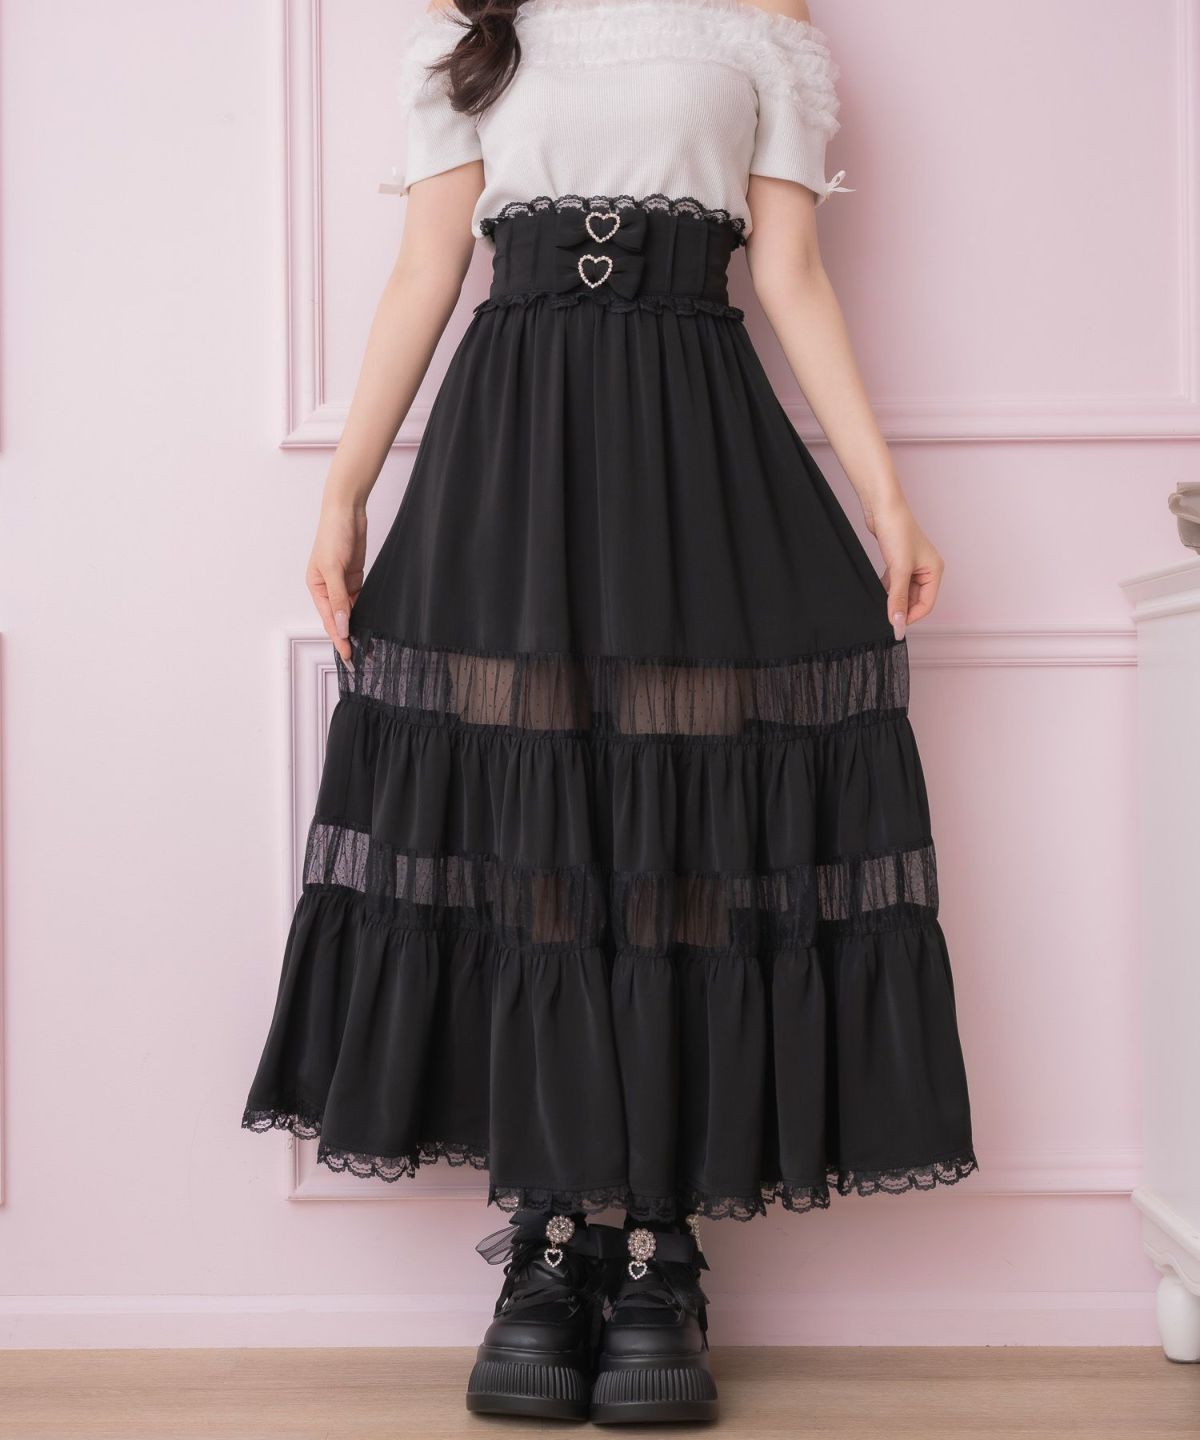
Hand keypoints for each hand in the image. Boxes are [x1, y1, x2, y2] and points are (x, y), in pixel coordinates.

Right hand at [307, 499, 366, 663]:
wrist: (347, 511)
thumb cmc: (333, 534)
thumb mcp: (333, 568)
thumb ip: (338, 598)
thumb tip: (341, 624)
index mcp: (316, 587)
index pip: (328, 619)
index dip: (339, 639)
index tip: (348, 656)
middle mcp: (328, 588)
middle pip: (338, 618)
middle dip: (348, 637)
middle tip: (361, 658)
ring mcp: (342, 583)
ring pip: (350, 611)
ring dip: (358, 626)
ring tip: (370, 646)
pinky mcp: (355, 577)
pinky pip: (360, 599)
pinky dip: (366, 611)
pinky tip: (373, 623)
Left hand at [861, 495, 942, 640]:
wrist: (882, 508)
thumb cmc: (897, 530)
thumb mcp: (899, 569)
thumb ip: (898, 598)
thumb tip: (897, 622)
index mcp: (935, 571)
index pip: (926, 604)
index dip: (910, 617)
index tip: (894, 626)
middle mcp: (927, 569)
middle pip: (915, 600)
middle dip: (901, 608)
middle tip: (885, 616)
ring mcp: (913, 566)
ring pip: (904, 592)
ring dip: (894, 599)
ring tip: (881, 602)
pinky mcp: (899, 562)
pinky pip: (896, 583)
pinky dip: (888, 589)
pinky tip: (879, 590)